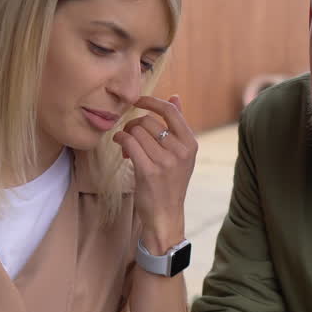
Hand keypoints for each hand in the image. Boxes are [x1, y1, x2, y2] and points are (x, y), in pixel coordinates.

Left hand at [112, 95, 196, 253]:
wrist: (166, 215)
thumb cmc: (170, 183)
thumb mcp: (180, 154)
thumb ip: (177, 126)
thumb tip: (175, 97)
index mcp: (190, 144)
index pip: (170, 111)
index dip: (151, 101)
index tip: (137, 101)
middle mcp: (181, 151)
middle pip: (149, 121)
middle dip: (133, 124)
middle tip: (129, 135)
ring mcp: (166, 162)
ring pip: (137, 131)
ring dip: (126, 134)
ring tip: (127, 146)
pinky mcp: (149, 171)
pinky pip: (130, 143)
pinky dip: (121, 140)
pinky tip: (121, 146)